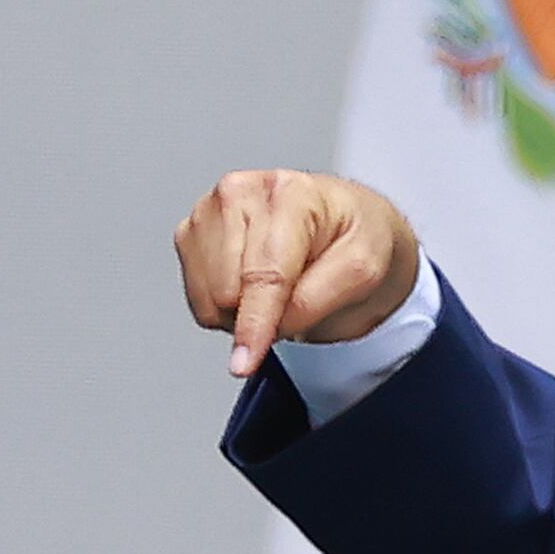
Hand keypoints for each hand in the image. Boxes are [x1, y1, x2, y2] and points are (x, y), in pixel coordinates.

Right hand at [174, 170, 422, 376]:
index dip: (255, 323)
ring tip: (276, 289)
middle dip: (262, 315)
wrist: (340, 222)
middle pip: (228, 291)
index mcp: (289, 194)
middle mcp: (240, 193)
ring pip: (208, 299)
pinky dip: (225, 306)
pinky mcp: (190, 232)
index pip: (264, 273)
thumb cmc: (352, 236)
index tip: (246, 360)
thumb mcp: (364, 269)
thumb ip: (319, 297)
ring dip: (242, 313)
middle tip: (296, 298)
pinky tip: (250, 284)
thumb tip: (276, 323)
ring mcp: (209, 210)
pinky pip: (198, 298)